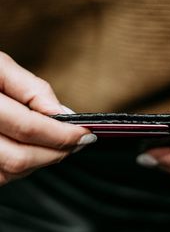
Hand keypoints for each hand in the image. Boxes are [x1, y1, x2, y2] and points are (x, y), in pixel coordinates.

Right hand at [0, 52, 96, 185]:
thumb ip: (32, 89)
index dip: (62, 134)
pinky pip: (0, 176)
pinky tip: (36, 152)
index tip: (86, 133)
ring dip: (43, 161)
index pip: (29, 128)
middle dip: (57, 152)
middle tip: (79, 142)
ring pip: (10, 172)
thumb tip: (62, 113)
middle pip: (20, 157)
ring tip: (60, 146)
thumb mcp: (0, 67)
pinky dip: (24, 168)